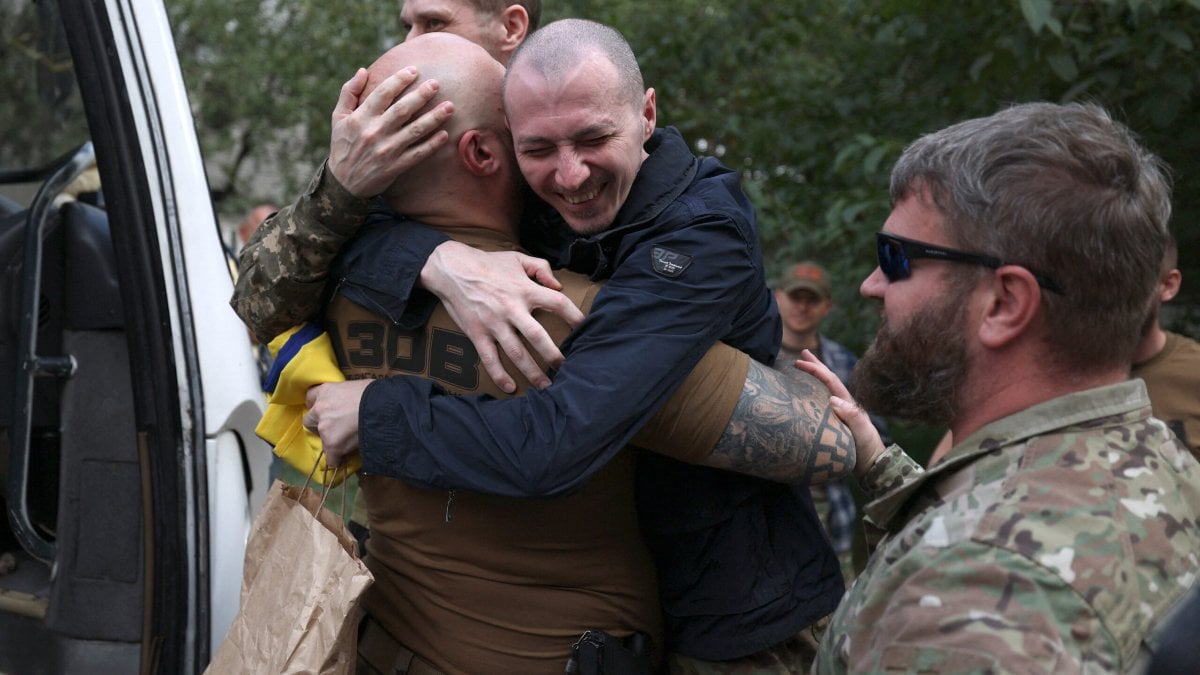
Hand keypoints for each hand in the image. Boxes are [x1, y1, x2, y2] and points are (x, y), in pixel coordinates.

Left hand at [303, 380, 371, 467]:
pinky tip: (347, 458)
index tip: (326, 411)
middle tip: (335, 428)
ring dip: (332, 442)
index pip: (310, 398)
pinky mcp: (332, 444)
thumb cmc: (376, 393)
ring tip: (347, 443)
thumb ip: (345, 396)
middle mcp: (319, 409)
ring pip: (322, 441)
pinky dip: (338, 459)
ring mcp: (324, 428)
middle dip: (320, 425)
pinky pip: (331, 458)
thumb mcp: (356, 387)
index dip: (318, 406)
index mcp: (325, 391)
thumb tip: (349, 404)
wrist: (384, 407)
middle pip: (309, 421)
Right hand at [328, 66, 453, 197]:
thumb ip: (349, 92)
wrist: (344, 184)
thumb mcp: (338, 118)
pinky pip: (418, 154)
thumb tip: (363, 70)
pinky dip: (432, 144)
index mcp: (361, 118)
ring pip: (415, 131)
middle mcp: (375, 132)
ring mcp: (387, 150)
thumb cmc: (343, 145)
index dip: (399, 80)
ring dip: (434, 118)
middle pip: (402, 110)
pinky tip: (445, 134)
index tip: (414, 70)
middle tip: (436, 84)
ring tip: (450, 106)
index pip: (383, 93)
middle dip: (421, 95)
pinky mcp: (396, 167)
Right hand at [420, 240, 584, 392]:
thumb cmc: (488, 263)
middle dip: (554, 355)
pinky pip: (490, 358)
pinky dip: (499, 375)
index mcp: (525, 289)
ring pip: (516, 353)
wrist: (451, 268)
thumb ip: (541, 268)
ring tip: (546, 387)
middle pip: (538, 336)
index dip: (575, 316)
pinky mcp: (477, 333)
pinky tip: (511, 387)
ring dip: (532, 372)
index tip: (586, 329)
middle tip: (567, 369)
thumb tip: (558, 286)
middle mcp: (511, 308)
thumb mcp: (518, 258)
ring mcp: (493, 323)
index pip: (558, 303)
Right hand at [794, 350, 886, 475]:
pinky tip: (805, 395)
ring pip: (824, 390)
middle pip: (828, 380)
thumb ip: (852, 415)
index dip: (816, 369)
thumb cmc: (867, 448)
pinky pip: (820, 404)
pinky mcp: (834, 423)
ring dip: (815, 377)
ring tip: (803, 366)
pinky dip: (812, 394)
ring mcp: (838, 413)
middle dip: (816, 365)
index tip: (800, 362)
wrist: (872, 465)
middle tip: (802, 353)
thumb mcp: (862, 431)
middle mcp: (843, 405)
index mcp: (848, 403)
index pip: (830, 381)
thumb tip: (833, 398)